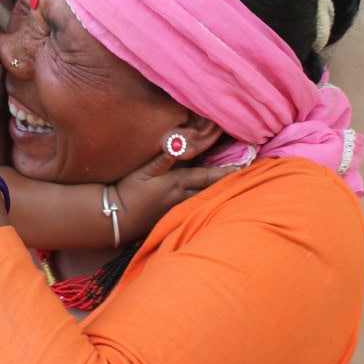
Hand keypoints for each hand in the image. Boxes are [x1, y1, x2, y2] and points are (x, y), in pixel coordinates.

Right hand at [113, 153, 238, 241]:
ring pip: (204, 202)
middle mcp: (182, 198)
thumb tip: (180, 143)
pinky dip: (205, 206)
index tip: (244, 167)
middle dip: (228, 185)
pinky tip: (212, 206)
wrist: (115, 218)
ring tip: (236, 190)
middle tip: (247, 178)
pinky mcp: (171, 219)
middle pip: (211, 191)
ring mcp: (178, 211)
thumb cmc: (127, 190)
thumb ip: (164, 157)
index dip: (226, 172)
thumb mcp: (144, 170)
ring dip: (219, 195)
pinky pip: (193, 211)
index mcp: (177, 183)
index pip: (207, 176)